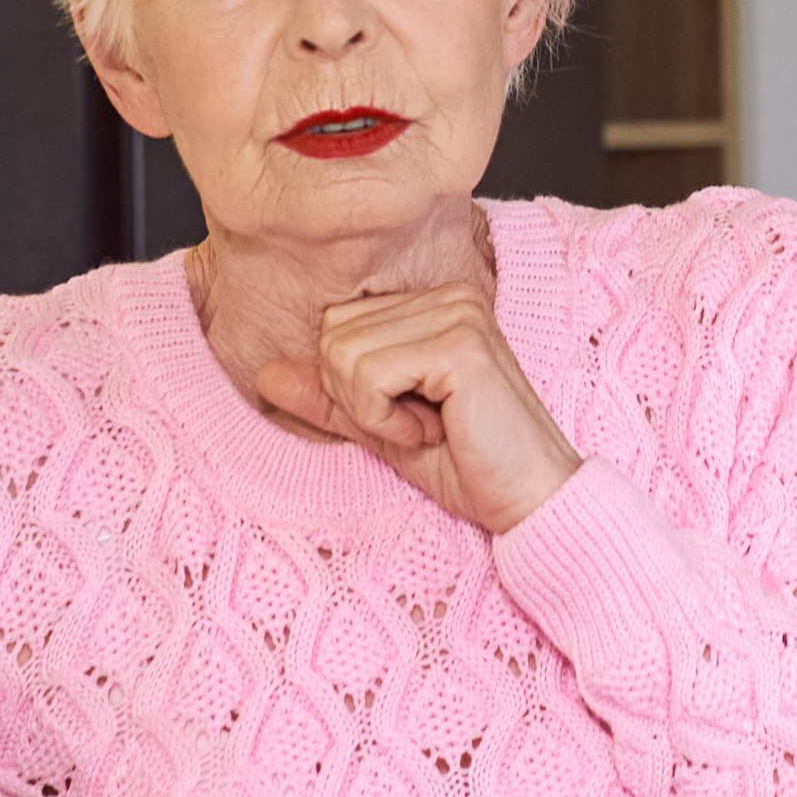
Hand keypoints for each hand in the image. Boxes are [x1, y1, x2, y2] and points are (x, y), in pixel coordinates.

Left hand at [252, 281, 580, 533]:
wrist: (531, 501)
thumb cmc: (471, 467)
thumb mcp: (384, 429)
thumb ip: (329, 398)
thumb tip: (265, 373)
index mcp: (435, 303)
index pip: (336, 325)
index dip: (350, 387)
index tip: (407, 415)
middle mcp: (450, 295)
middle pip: (332, 336)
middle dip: (357, 397)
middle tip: (417, 423)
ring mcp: (458, 314)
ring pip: (343, 354)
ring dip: (375, 411)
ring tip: (430, 426)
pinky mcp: (460, 345)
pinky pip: (368, 375)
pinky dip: (387, 420)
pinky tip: (435, 430)